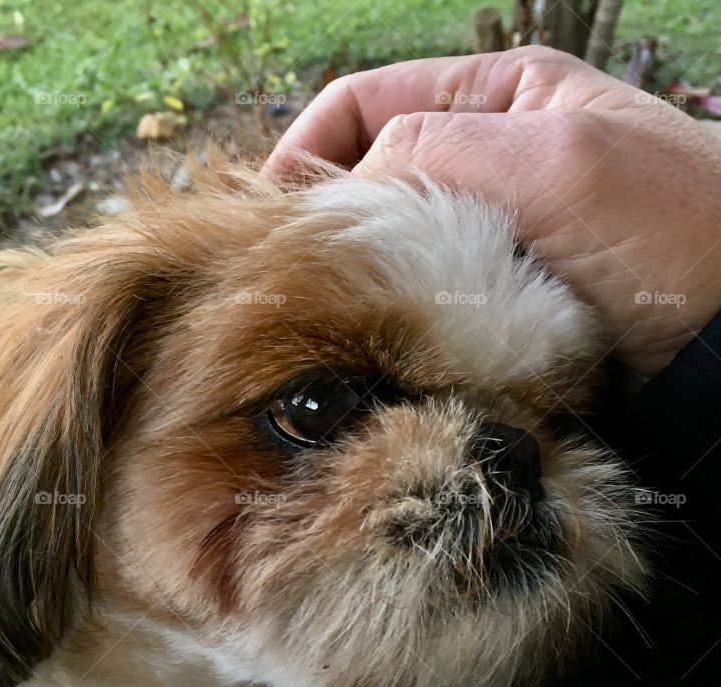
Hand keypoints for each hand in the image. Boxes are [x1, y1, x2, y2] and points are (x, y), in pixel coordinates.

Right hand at [264, 46, 720, 377]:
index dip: (301, 149)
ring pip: (388, 248)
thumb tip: (340, 195)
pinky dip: (390, 321)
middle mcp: (482, 163)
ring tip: (324, 315)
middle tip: (285, 276)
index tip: (261, 215)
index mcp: (495, 99)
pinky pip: (419, 302)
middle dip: (321, 220)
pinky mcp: (491, 304)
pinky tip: (375, 345)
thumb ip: (432, 153)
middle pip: (365, 177)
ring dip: (354, 278)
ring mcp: (485, 238)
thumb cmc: (667, 230)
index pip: (361, 103)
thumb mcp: (550, 160)